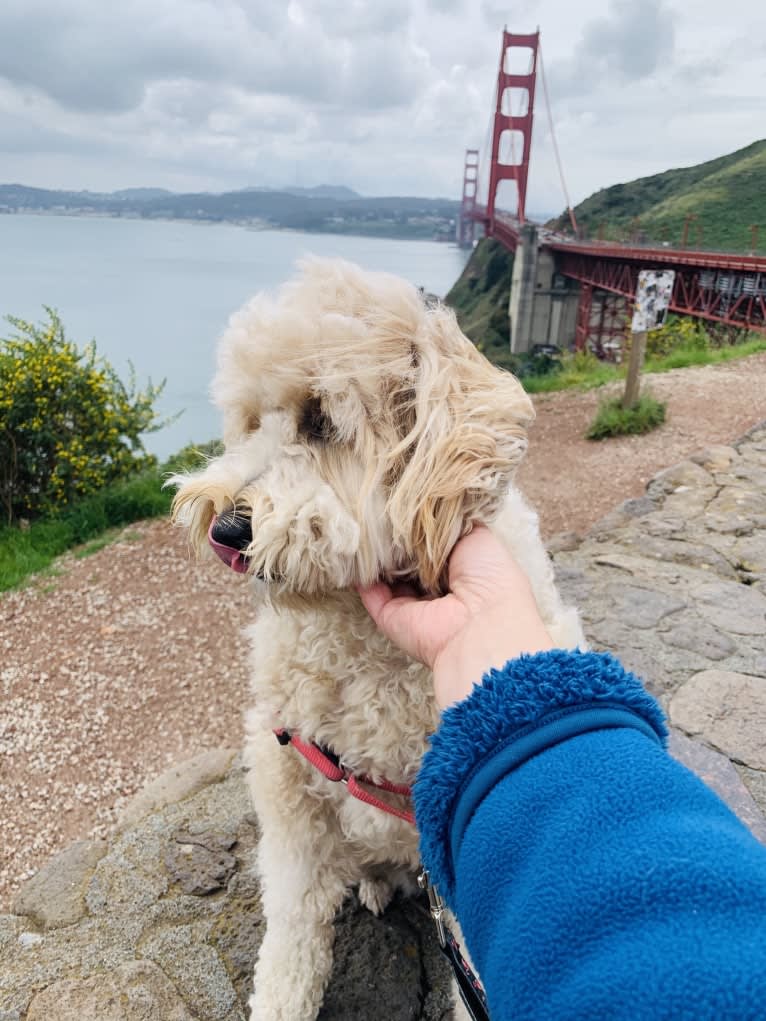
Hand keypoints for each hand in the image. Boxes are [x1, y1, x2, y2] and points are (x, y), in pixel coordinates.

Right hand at [357, 526, 551, 708]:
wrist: (482, 624)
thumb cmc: (490, 576)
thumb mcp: (478, 536)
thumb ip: (452, 524)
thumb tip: (428, 514)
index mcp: (461, 570)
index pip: (432, 544)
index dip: (419, 525)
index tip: (404, 503)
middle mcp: (436, 588)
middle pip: (407, 557)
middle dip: (395, 537)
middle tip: (379, 508)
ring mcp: (412, 604)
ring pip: (386, 574)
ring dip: (376, 553)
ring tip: (364, 521)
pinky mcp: (391, 617)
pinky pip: (371, 593)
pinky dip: (362, 574)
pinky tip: (355, 546)